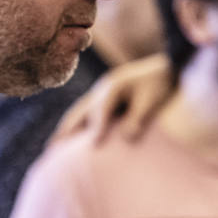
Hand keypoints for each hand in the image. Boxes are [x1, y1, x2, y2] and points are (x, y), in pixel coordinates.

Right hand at [49, 53, 173, 144]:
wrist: (164, 69)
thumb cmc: (159, 86)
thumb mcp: (151, 101)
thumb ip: (138, 118)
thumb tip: (127, 137)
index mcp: (114, 87)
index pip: (101, 110)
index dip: (97, 128)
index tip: (92, 146)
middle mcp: (102, 89)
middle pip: (80, 111)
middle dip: (67, 130)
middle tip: (53, 149)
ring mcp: (101, 92)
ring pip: (79, 112)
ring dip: (66, 128)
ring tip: (53, 146)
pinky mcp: (104, 97)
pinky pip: (85, 112)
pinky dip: (76, 125)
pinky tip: (71, 137)